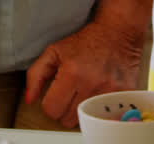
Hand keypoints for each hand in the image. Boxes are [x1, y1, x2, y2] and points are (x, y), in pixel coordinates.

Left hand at [24, 21, 144, 127]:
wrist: (117, 32)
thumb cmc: (84, 42)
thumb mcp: (54, 51)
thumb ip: (36, 75)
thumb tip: (29, 100)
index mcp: (72, 72)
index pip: (51, 110)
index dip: (50, 103)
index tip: (56, 94)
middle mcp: (92, 83)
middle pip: (67, 119)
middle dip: (65, 108)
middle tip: (72, 93)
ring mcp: (110, 90)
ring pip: (85, 120)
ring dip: (82, 110)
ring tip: (85, 93)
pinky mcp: (125, 94)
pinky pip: (105, 116)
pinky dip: (100, 110)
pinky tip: (99, 96)